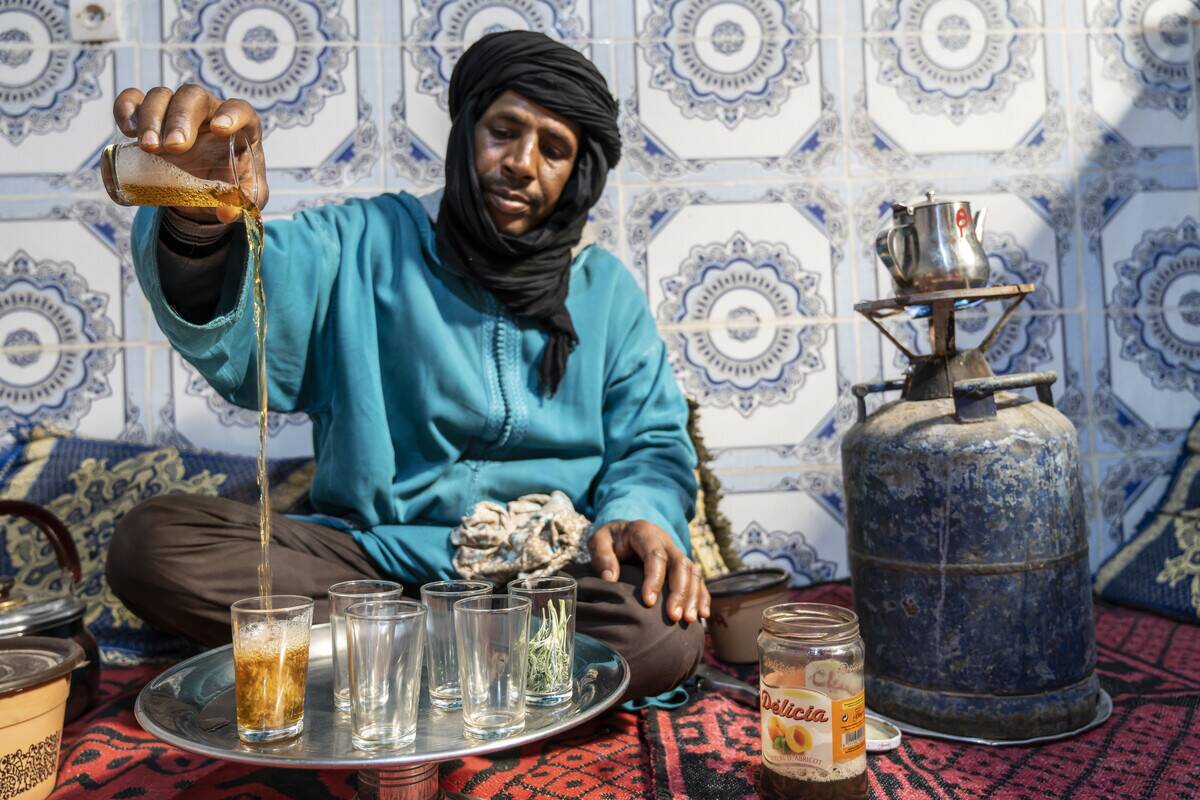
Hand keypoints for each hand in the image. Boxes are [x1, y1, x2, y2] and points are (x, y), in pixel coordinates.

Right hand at [112, 84, 268, 222]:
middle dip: (181, 119)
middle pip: (193, 97)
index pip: (240, 109)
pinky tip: (127, 131)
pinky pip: (133, 100)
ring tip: (149, 147)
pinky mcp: (152, 118)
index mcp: (240, 126)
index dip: (232, 114)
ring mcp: (177, 111)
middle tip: (174, 147)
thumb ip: (243, 203)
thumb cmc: (230, 185)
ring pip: (161, 96)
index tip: (220, 129)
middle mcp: (208, 111)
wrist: (204, 192)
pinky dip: (126, 108)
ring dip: (152, 118)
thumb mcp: (244, 197)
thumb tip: (227, 212)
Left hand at [589, 520, 710, 623]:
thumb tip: (610, 579)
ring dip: (693, 596)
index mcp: (644, 532)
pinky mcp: (683, 565)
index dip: (654, 578)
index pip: (655, 555)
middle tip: (674, 616)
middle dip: (679, 592)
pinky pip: (698, 579)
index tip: (648, 602)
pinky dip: (702, 596)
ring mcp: (677, 552)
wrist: (623, 532)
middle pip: (680, 564)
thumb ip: (601, 556)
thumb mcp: (599, 540)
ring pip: (692, 572)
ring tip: (688, 619)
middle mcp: (665, 541)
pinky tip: (702, 615)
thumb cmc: (610, 540)